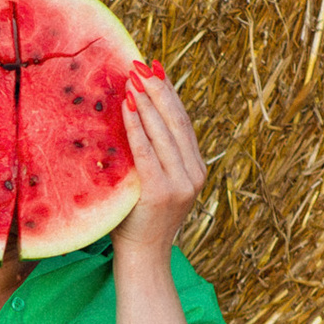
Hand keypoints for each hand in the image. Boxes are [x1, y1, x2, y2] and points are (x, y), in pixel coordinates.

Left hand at [112, 60, 206, 256]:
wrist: (143, 258)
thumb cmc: (137, 221)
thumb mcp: (150, 183)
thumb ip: (151, 157)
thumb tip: (132, 117)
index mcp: (195, 169)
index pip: (182, 123)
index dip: (170, 94)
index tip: (155, 69)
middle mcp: (194, 173)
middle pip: (177, 121)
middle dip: (159, 89)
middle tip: (142, 65)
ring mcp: (181, 183)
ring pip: (164, 132)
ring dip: (147, 101)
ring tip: (133, 78)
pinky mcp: (162, 191)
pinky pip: (147, 151)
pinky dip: (137, 126)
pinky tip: (127, 107)